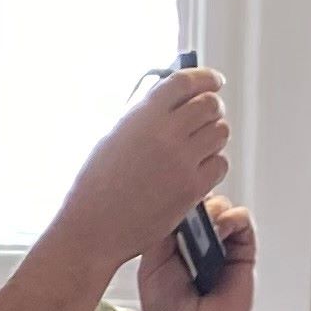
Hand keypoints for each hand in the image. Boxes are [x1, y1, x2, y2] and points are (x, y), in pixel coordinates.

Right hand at [60, 66, 229, 274]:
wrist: (90, 232)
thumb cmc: (93, 191)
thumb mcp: (110, 139)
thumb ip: (142, 117)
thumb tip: (170, 101)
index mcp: (142, 117)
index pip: (186, 81)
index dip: (206, 78)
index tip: (214, 82)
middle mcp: (165, 134)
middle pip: (210, 104)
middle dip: (211, 109)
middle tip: (206, 119)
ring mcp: (181, 161)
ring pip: (220, 132)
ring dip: (213, 136)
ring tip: (198, 148)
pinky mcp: (191, 188)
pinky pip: (220, 164)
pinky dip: (212, 165)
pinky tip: (196, 171)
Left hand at [137, 195, 257, 310]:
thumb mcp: (151, 270)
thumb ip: (159, 239)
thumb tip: (172, 208)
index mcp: (170, 245)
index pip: (173, 210)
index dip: (170, 201)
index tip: (164, 197)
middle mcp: (195, 241)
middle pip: (196, 202)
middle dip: (191, 202)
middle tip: (185, 213)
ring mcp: (220, 243)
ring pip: (219, 206)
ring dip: (211, 210)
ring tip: (203, 229)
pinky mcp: (242, 248)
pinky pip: (241, 220)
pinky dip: (232, 218)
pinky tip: (222, 230)